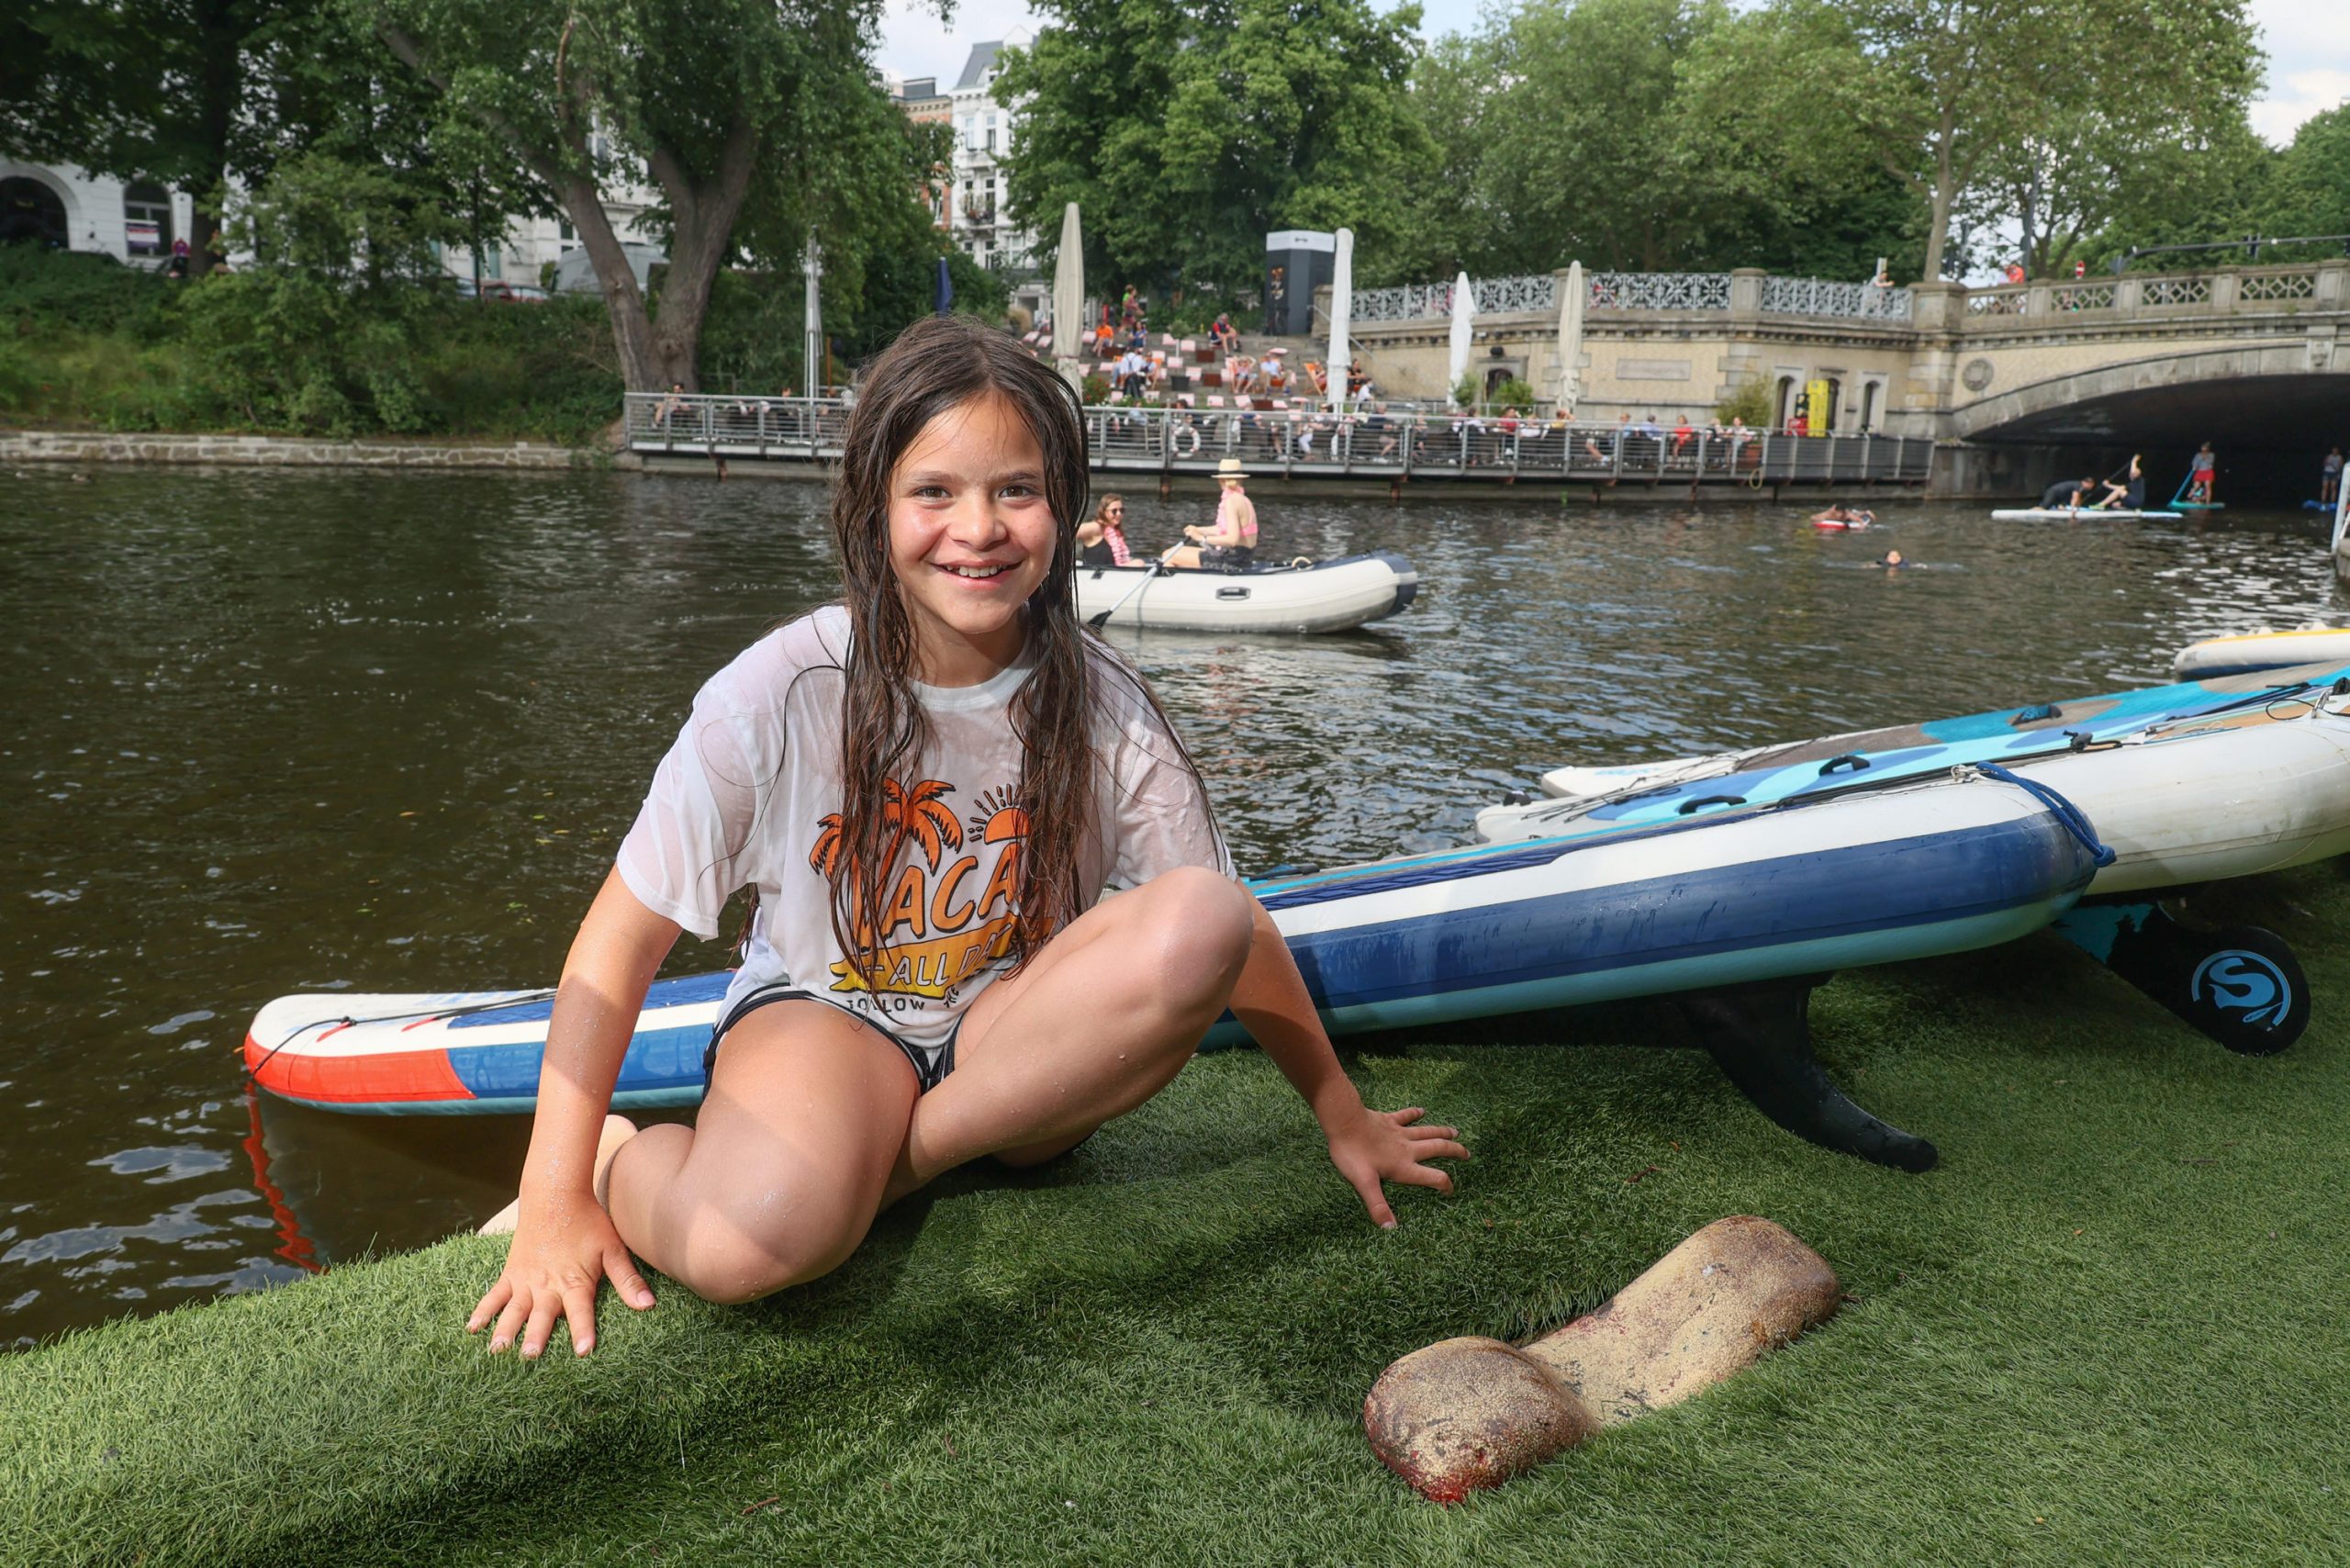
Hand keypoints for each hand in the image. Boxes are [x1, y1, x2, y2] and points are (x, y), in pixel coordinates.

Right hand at [469, 1185, 654, 1356]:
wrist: (556, 1195)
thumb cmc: (588, 1222)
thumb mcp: (613, 1249)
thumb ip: (627, 1280)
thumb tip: (649, 1305)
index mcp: (576, 1281)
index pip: (581, 1311)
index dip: (583, 1331)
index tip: (584, 1352)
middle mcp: (549, 1284)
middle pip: (542, 1315)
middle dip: (537, 1336)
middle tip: (530, 1357)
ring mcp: (526, 1279)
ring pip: (514, 1309)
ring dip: (506, 1329)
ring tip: (497, 1350)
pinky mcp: (511, 1273)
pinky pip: (495, 1294)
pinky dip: (483, 1310)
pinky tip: (472, 1328)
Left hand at [1323, 1105, 1467, 1228]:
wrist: (1344, 1121)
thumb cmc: (1353, 1153)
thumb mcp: (1365, 1184)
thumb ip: (1378, 1206)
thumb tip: (1390, 1229)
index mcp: (1403, 1166)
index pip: (1433, 1177)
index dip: (1445, 1184)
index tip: (1451, 1190)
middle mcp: (1406, 1148)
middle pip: (1437, 1148)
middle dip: (1454, 1151)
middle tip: (1467, 1154)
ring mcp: (1398, 1132)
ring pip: (1427, 1132)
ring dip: (1442, 1132)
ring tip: (1456, 1131)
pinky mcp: (1388, 1120)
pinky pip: (1405, 1116)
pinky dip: (1414, 1113)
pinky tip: (1422, 1110)